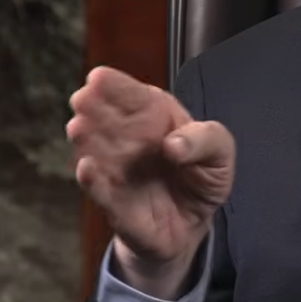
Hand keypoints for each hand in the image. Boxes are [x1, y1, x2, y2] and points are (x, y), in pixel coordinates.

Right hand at [67, 67, 234, 299]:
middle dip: (92, 107)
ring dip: (86, 139)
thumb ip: (207, 140)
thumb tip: (174, 144)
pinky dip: (92, 180)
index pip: (131, 94)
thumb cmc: (201, 175)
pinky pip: (100, 190)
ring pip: (94, 149)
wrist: (191, 223)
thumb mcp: (220, 152)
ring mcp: (116, 167)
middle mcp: (127, 136)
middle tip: (82, 101)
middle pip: (104, 117)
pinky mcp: (113, 201)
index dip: (114, 84)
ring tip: (80, 130)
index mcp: (153, 113)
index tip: (98, 78)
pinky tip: (87, 168)